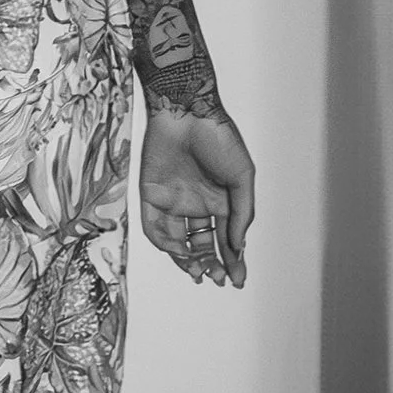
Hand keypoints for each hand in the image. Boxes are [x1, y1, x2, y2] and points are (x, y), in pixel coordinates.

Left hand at [138, 102, 254, 288]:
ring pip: (178, 242)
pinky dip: (166, 244)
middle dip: (210, 265)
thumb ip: (240, 214)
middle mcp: (197, 206)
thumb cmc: (219, 139)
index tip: (237, 280)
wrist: (187, 112)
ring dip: (187, 260)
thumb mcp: (241, 178)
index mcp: (221, 202)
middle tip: (216, 278)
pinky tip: (180, 251)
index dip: (232, 262)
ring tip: (199, 270)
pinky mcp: (151, 196)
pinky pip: (155, 228)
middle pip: (202, 246)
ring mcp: (173, 202)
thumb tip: (238, 247)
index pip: (225, 241)